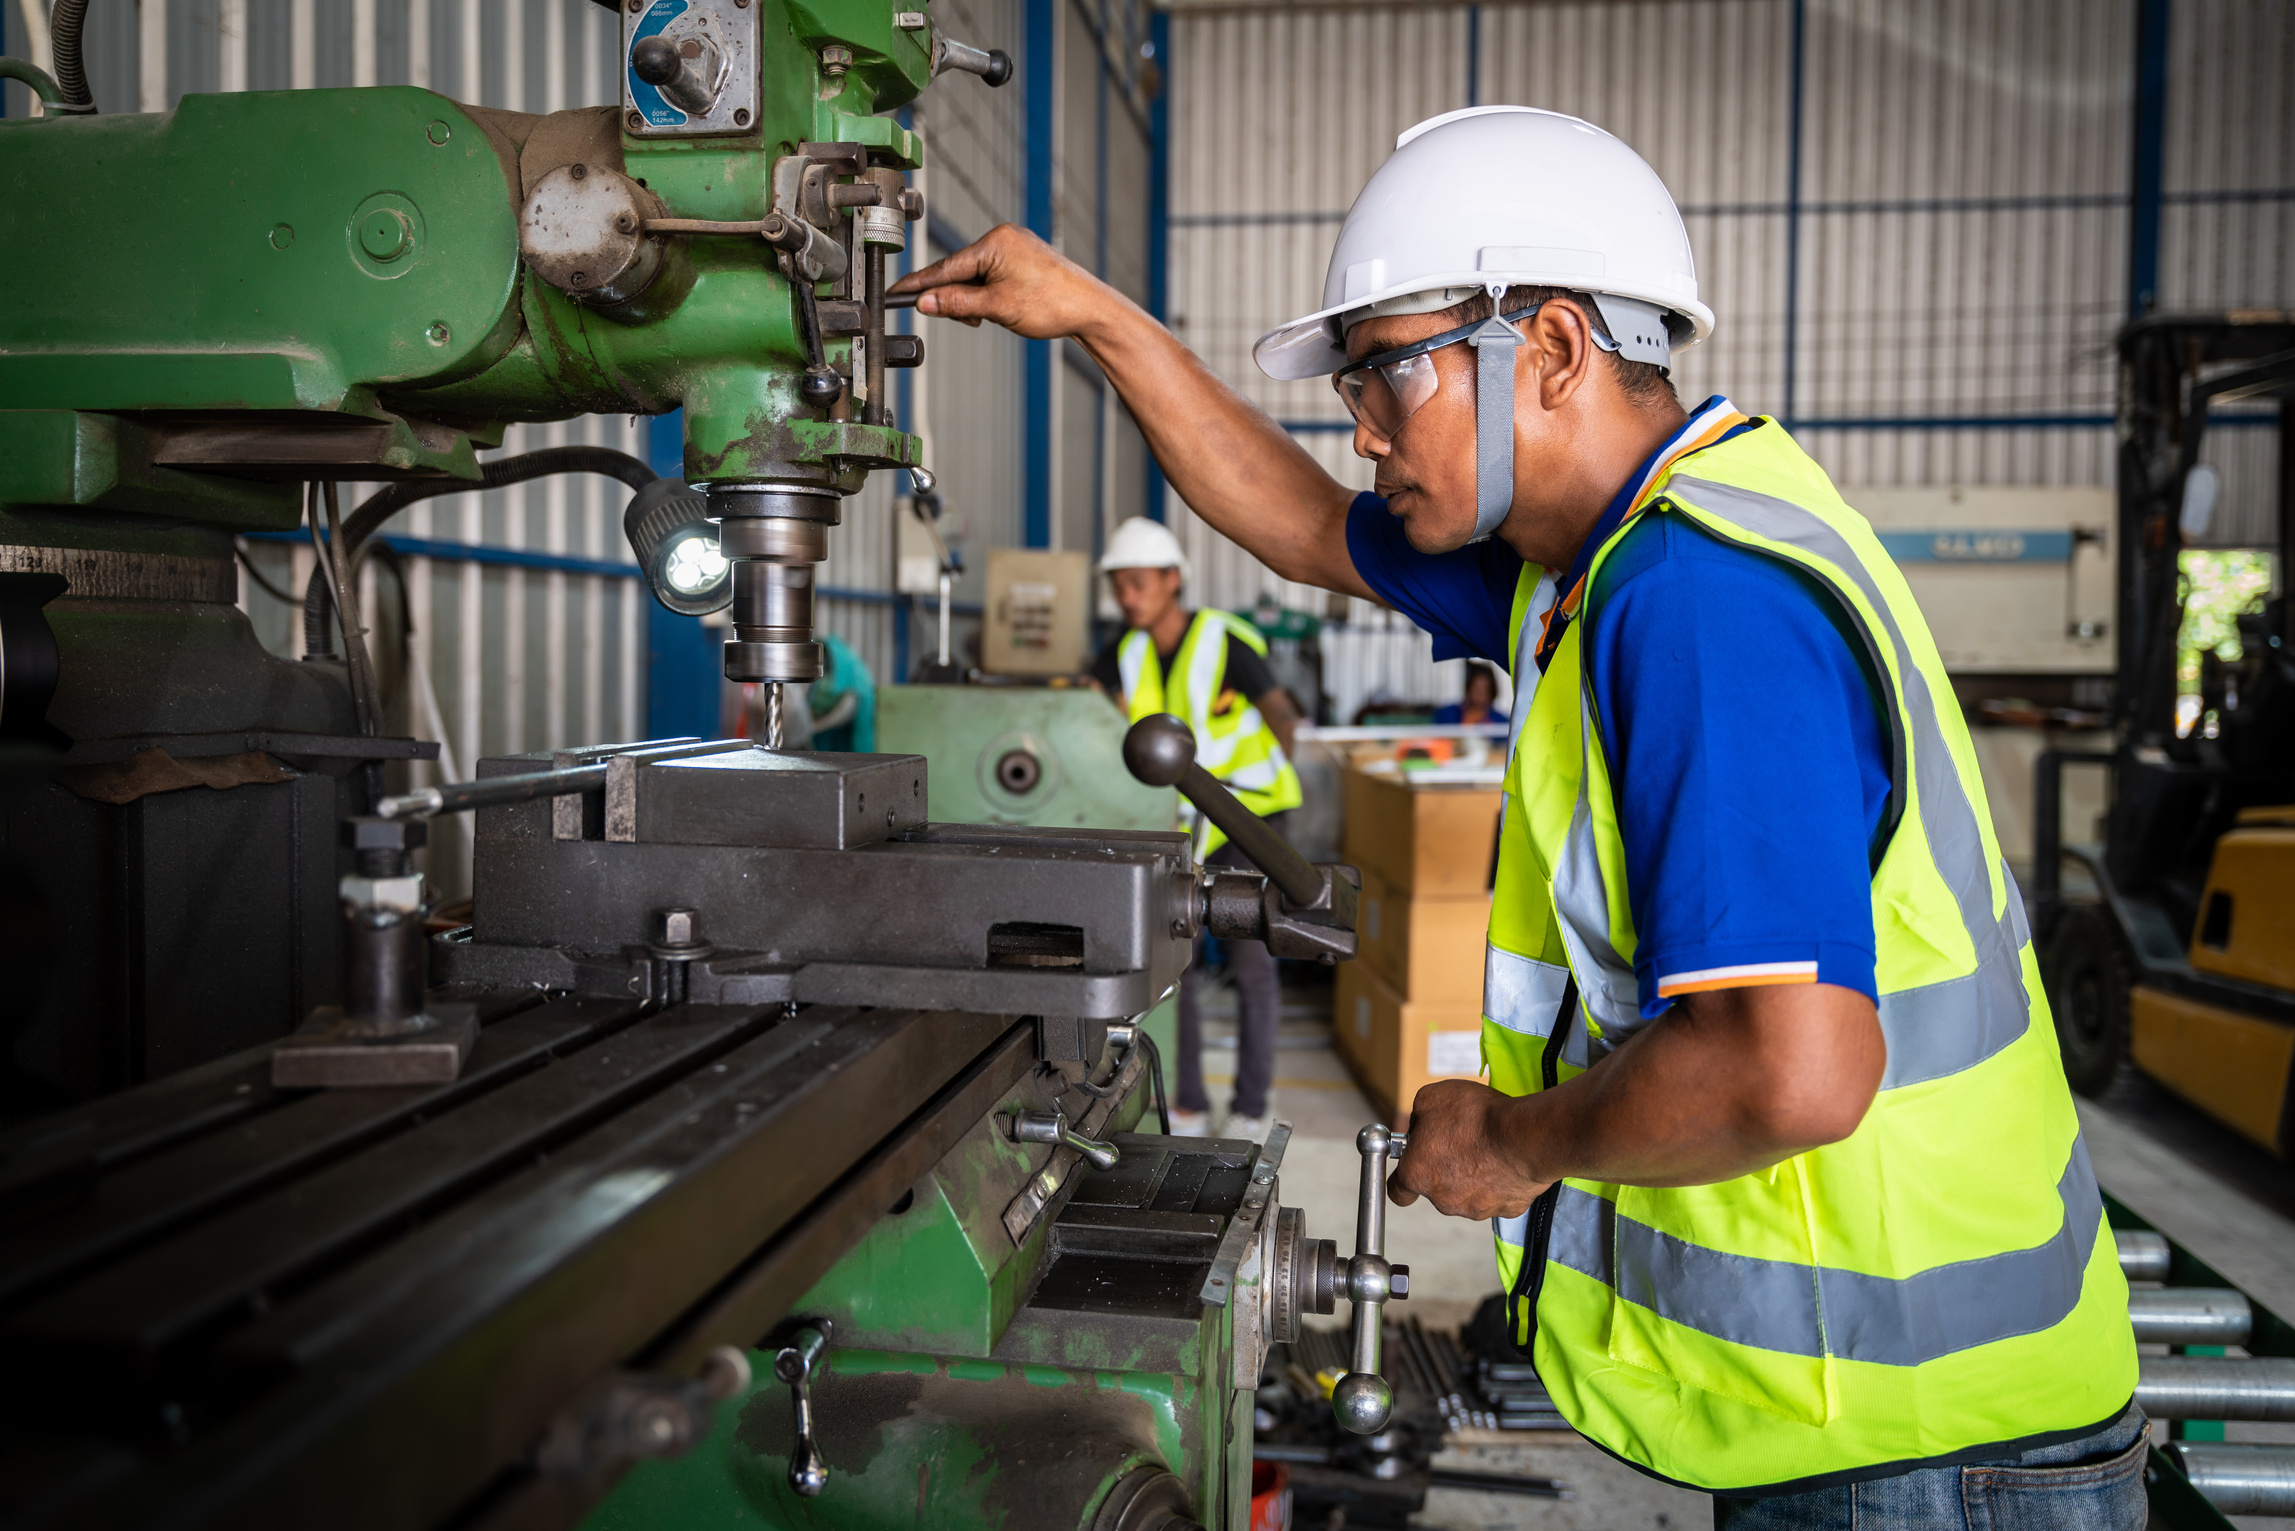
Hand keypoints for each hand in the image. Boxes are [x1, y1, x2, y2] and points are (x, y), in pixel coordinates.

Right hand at [888, 224, 1125, 339]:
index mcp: (994, 242)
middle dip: (956, 299)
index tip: (895, 293)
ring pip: (977, 277)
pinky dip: (989, 296)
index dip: (919, 284)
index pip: (945, 267)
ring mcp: (1015, 248)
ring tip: (992, 318)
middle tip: (966, 321)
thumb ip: (956, 304)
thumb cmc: (1051, 304)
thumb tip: (924, 302)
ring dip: (975, 301)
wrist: (1091, 309)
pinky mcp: (1024, 260)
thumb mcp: (996, 308)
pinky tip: (999, 310)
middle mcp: (1003, 239)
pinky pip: (993, 276)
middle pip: (960, 271)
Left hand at [1388, 1079, 1553, 1220]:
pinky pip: (1497, 1195)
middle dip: (1443, 1167)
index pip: (1396, 1192)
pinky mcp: (1505, 1210)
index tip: (1410, 1167)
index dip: (1401, 1179)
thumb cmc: (1476, 1118)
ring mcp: (1475, 1208)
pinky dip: (1499, 1181)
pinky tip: (1505, 1159)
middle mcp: (1443, 1199)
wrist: (1523, 1137)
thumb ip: (1416, 1116)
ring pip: (1466, 1193)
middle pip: (1436, 1188)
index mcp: (1417, 1175)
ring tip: (1486, 1147)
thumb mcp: (1430, 1098)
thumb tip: (1419, 1124)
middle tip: (1458, 1141)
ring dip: (1472, 1175)